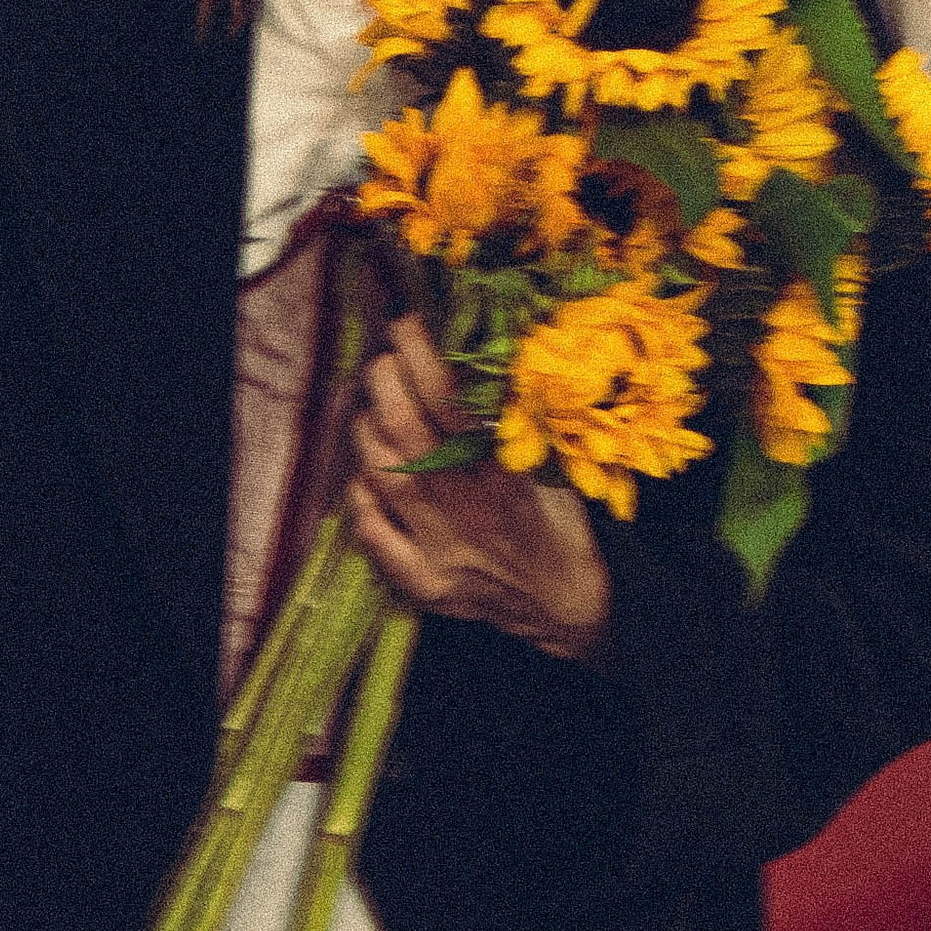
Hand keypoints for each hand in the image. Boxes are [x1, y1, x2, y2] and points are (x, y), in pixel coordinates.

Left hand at [346, 314, 613, 662]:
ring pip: (383, 475)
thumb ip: (520, 419)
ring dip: (367, 432)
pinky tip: (364, 477)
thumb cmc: (561, 524)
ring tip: (370, 409)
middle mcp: (470, 507)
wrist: (568, 606)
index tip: (407, 324)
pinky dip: (361, 500)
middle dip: (384, 382)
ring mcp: (441, 548)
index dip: (422, 355)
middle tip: (382, 359)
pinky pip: (374, 535)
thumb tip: (487, 352)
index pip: (452, 400)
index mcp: (507, 471)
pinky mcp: (425, 582)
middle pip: (406, 430)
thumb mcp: (556, 466)